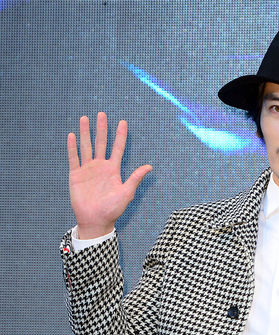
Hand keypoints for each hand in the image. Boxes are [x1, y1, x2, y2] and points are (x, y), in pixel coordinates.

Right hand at [67, 112, 152, 237]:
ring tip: (85, 118)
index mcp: (113, 170)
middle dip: (102, 129)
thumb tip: (149, 166)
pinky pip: (74, 158)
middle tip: (102, 114)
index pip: (117, 148)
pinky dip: (72, 147)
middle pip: (101, 143)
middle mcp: (100, 166)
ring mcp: (87, 170)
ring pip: (86, 147)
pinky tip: (72, 135)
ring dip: (85, 133)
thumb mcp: (126, 193)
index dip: (120, 136)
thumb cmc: (112, 210)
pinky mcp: (75, 175)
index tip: (123, 122)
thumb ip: (135, 178)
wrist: (95, 220)